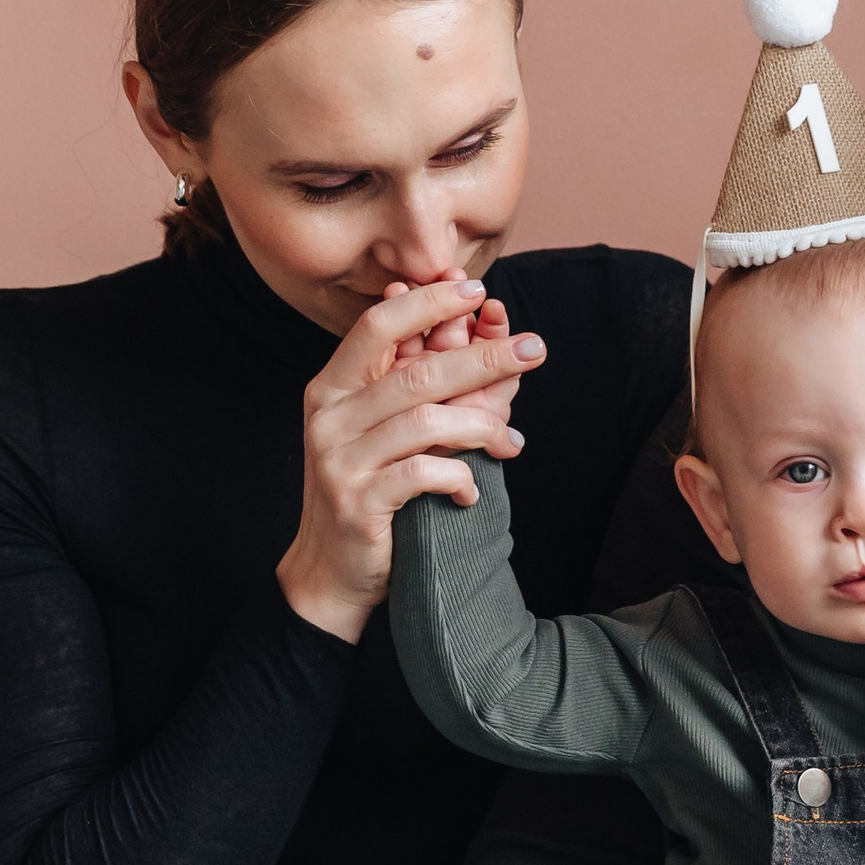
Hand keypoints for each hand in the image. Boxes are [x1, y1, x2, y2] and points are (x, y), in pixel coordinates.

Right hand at [276, 275, 544, 643]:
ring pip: (426, 421)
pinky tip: (471, 492)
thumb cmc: (370, 493)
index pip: (379, 326)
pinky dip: (460, 478)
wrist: (330, 573)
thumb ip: (421, 388)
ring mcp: (340, 459)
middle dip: (484, 357)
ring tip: (511, 444)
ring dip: (482, 428)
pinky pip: (424, 473)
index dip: (429, 303)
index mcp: (333, 388)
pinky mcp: (358, 502)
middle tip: (534, 349)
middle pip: (418, 372)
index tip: (478, 291)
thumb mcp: (386, 433)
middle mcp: (330, 417)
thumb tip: (481, 331)